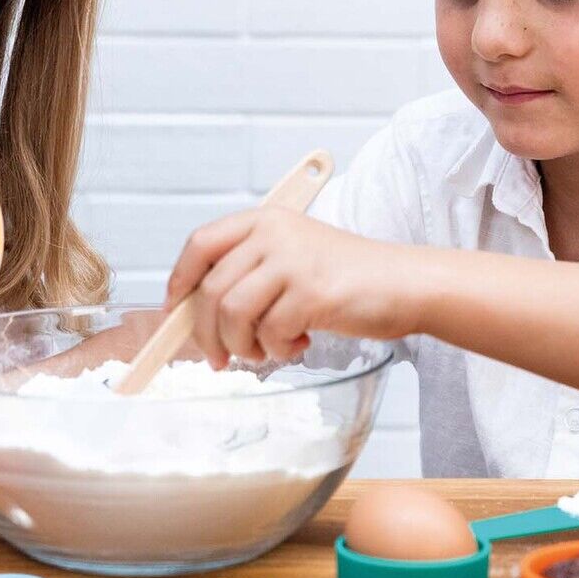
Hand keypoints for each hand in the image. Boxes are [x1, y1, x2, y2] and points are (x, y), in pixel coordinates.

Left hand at [165, 209, 416, 367]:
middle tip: (219, 358)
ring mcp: (293, 261)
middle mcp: (274, 234)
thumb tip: (194, 310)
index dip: (179, 280)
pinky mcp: (312, 293)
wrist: (404, 283)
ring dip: (242, 345)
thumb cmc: (346, 276)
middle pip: (211, 289)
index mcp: (264, 219)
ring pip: (233, 313)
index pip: (200, 244)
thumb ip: (247, 270)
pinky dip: (278, 350)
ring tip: (266, 351)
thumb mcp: (292, 254)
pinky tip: (300, 344)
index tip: (173, 310)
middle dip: (206, 334)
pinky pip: (270, 333)